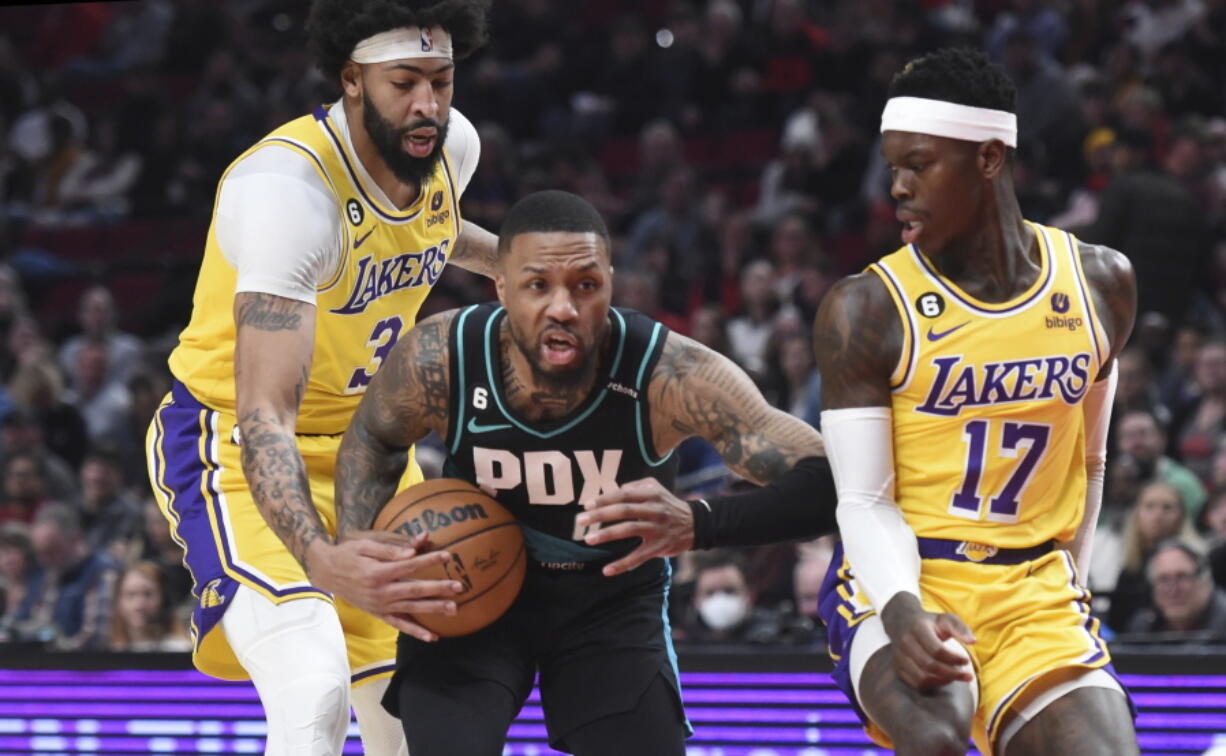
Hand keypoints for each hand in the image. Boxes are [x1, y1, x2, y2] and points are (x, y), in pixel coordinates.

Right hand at [308, 531, 464, 641]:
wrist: (327, 573)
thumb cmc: (348, 555)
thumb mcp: (364, 546)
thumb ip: (389, 549)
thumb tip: (412, 552)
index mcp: (378, 572)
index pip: (409, 566)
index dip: (429, 560)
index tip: (448, 556)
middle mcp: (380, 592)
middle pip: (415, 590)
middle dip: (438, 588)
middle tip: (458, 586)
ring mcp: (380, 605)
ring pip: (411, 609)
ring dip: (433, 609)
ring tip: (453, 609)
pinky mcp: (379, 614)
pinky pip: (400, 625)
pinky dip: (416, 632)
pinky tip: (433, 637)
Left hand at [576, 477, 693, 576]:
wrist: (695, 524)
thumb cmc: (669, 505)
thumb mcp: (656, 488)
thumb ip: (635, 486)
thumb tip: (613, 489)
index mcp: (651, 494)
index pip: (624, 495)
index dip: (605, 499)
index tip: (587, 505)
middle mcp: (654, 510)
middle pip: (624, 511)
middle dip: (600, 515)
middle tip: (580, 521)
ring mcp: (657, 529)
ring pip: (629, 530)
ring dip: (607, 535)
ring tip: (589, 539)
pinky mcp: (659, 547)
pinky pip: (638, 557)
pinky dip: (622, 564)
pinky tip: (607, 570)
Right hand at [880, 593, 975, 690]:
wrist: (903, 622)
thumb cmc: (931, 623)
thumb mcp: (946, 619)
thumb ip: (960, 629)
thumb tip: (974, 641)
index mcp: (918, 628)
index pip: (936, 650)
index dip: (954, 658)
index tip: (967, 661)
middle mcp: (905, 642)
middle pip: (930, 665)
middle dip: (952, 673)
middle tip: (968, 675)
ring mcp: (899, 656)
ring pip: (922, 677)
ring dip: (943, 680)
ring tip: (956, 677)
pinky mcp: (898, 667)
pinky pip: (916, 683)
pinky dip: (932, 684)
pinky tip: (944, 679)